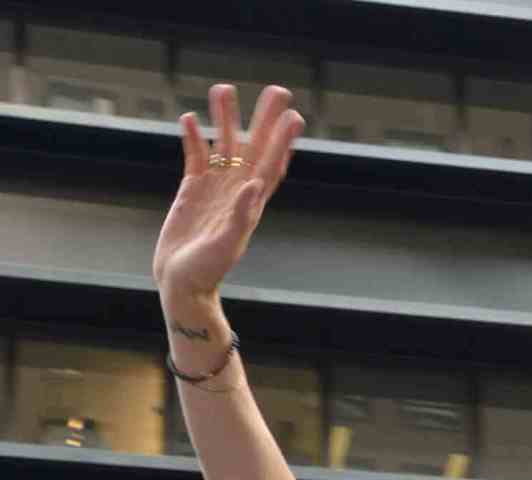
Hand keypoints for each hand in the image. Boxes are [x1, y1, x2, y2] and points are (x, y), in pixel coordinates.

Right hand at [153, 83, 304, 300]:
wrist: (182, 283)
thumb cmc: (206, 271)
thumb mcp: (226, 245)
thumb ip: (241, 216)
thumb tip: (254, 186)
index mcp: (250, 204)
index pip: (271, 165)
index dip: (283, 141)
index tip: (294, 116)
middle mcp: (236, 192)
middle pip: (253, 147)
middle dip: (264, 119)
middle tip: (276, 90)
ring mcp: (214, 189)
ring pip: (223, 146)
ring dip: (225, 119)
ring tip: (223, 89)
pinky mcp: (191, 191)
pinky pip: (195, 157)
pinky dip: (194, 138)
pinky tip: (191, 118)